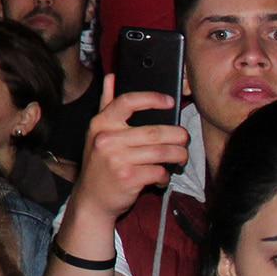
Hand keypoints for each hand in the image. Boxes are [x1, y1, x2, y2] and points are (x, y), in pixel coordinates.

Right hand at [65, 76, 188, 231]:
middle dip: (178, 136)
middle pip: (155, 131)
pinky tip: (160, 177)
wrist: (91, 199)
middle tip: (184, 139)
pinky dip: (164, 176)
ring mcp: (117, 159)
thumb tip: (111, 76)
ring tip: (179, 158)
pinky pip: (159, 172)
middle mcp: (107, 139)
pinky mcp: (129, 178)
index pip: (128, 102)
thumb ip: (106, 105)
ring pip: (162, 152)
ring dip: (178, 156)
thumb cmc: (99, 164)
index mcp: (101, 124)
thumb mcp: (97, 133)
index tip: (169, 102)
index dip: (152, 98)